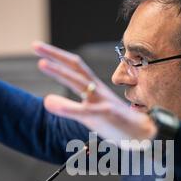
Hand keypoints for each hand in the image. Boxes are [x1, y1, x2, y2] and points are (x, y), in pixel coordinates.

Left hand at [32, 42, 156, 145]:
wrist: (144, 135)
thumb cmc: (118, 124)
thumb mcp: (90, 115)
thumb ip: (69, 107)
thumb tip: (47, 100)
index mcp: (95, 89)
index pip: (75, 67)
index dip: (57, 56)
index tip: (39, 48)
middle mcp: (98, 91)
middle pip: (76, 68)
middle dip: (55, 55)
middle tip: (35, 45)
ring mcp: (102, 102)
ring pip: (80, 83)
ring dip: (61, 73)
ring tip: (41, 64)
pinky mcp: (105, 116)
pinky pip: (84, 111)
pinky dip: (67, 107)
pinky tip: (50, 103)